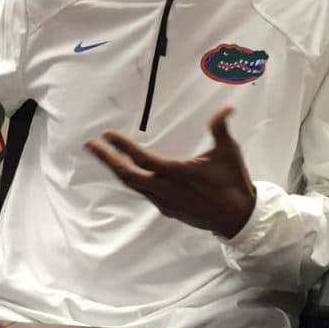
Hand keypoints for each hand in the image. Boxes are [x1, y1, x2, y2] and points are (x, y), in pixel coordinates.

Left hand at [84, 105, 255, 237]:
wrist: (238, 219)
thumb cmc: (233, 184)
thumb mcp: (229, 153)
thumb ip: (220, 129)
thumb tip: (226, 108)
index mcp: (178, 173)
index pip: (143, 158)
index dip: (122, 146)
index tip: (107, 135)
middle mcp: (166, 190)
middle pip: (128, 175)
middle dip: (107, 159)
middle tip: (90, 145)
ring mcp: (165, 202)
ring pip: (133, 185)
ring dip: (117, 169)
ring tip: (105, 155)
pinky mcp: (167, 209)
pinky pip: (142, 192)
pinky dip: (131, 180)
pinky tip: (128, 171)